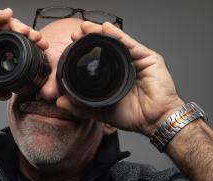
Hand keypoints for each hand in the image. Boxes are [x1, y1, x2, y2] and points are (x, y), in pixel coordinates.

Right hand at [0, 8, 48, 100]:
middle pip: (15, 34)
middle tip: (39, 40)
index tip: (43, 50)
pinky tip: (6, 15)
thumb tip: (9, 95)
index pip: (18, 47)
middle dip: (29, 35)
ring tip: (27, 30)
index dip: (31, 47)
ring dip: (17, 26)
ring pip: (3, 25)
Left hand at [56, 21, 184, 136]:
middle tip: (76, 33)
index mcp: (114, 77)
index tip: (70, 46)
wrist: (153, 121)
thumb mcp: (101, 112)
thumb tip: (60, 102)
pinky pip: (131, 44)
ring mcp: (137, 61)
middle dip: (90, 39)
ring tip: (86, 28)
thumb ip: (81, 107)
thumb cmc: (133, 116)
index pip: (98, 60)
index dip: (85, 52)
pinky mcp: (149, 58)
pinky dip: (118, 36)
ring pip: (117, 43)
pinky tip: (107, 29)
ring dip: (101, 33)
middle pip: (106, 48)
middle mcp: (125, 66)